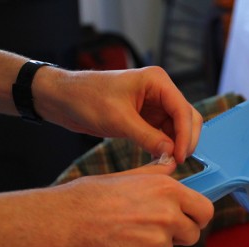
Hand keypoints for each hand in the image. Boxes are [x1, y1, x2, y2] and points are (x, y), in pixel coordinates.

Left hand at [35, 66, 202, 163]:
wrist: (62, 99)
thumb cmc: (86, 98)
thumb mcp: (118, 120)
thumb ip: (148, 137)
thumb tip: (171, 154)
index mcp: (157, 81)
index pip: (183, 110)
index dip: (185, 135)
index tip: (179, 156)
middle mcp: (160, 91)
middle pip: (187, 118)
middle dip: (185, 140)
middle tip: (177, 162)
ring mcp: (154, 105)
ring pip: (178, 128)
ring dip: (176, 145)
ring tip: (167, 163)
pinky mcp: (146, 118)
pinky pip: (164, 134)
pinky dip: (164, 146)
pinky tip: (158, 159)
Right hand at [53, 160, 213, 246]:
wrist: (65, 220)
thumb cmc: (92, 196)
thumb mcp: (129, 175)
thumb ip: (158, 174)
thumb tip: (172, 164)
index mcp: (168, 191)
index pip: (205, 210)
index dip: (198, 217)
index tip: (191, 219)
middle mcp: (168, 215)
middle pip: (193, 234)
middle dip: (179, 234)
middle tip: (156, 229)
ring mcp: (157, 241)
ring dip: (155, 246)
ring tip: (127, 232)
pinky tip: (118, 244)